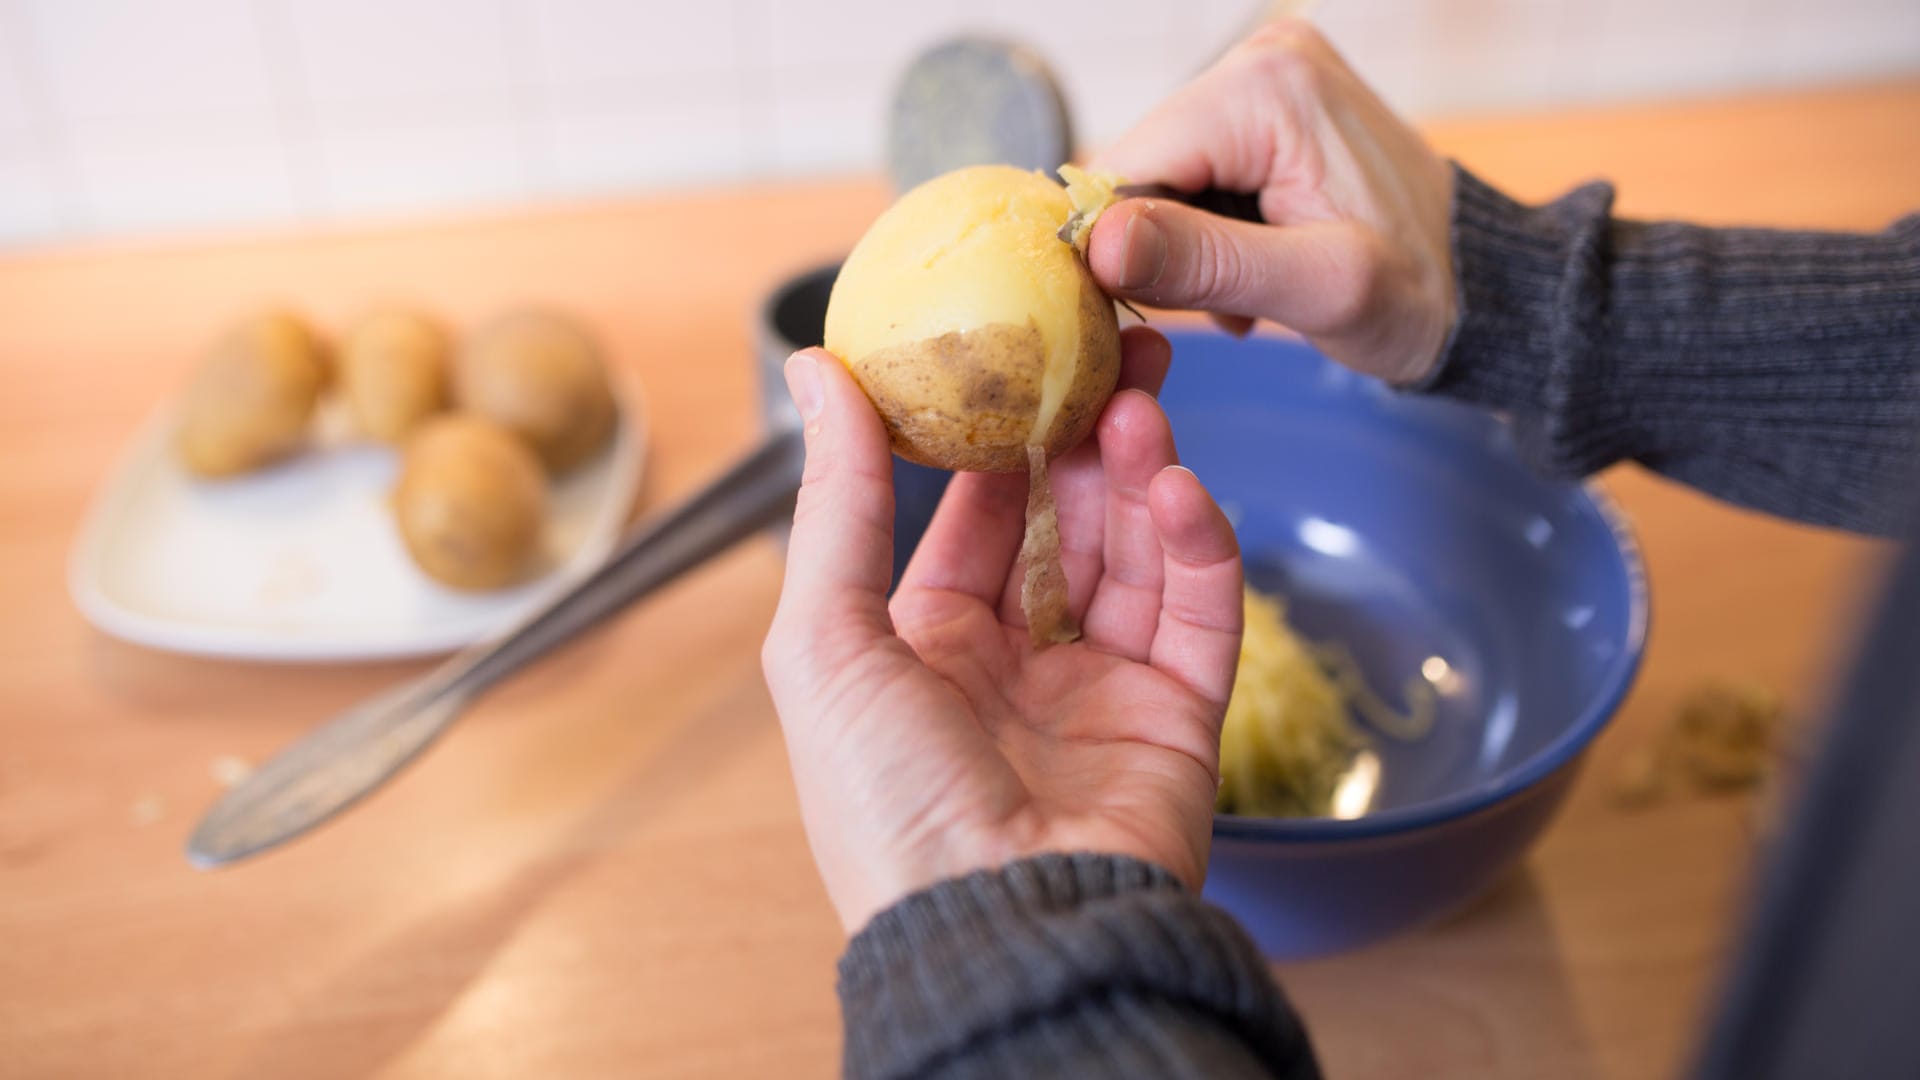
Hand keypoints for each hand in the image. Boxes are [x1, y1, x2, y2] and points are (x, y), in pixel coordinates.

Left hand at [762, 328, 1243, 933]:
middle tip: (1117, 348)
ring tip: (1142, 400)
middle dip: (1088, 437)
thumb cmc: (886, 802)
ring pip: (1138, 554)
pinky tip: (1178, 486)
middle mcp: (1018, 667)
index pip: (976, 519)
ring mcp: (1104, 692)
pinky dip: (1197, 545)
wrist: (994, 932)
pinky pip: (1201, 614)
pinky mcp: (1181, 721)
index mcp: (927, 650)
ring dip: (1141, 473)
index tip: (1022, 354)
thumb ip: (838, 501)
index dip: (999, 437)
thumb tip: (815, 368)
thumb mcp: (826, 639)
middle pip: (1067, 523)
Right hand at [1086, 19, 1456, 384]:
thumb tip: (1099, 242)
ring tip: (1254, 285)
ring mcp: (1262, 73)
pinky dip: (1209, 228)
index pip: (1127, 166)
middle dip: (1162, 247)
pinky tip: (1259, 258)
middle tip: (1232, 301)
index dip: (1119, 246)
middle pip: (1141, 168)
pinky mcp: (1264, 102)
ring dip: (1186, 245)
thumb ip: (1207, 262)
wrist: (1475, 280)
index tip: (1162, 306)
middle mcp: (1258, 57)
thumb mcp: (1321, 290)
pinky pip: (1193, 170)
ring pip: (1160, 175)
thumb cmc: (1415, 292)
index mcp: (1266, 87)